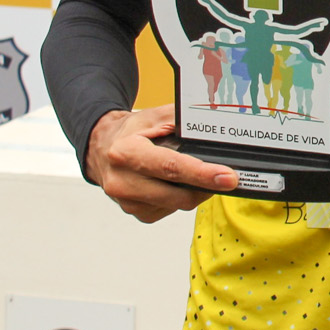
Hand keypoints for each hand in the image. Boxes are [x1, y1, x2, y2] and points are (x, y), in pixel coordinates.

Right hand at [86, 106, 236, 223]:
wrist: (101, 147)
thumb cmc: (131, 131)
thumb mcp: (155, 116)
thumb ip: (183, 121)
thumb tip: (215, 129)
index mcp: (127, 153)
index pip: (170, 167)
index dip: (202, 174)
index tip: (228, 178)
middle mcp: (123, 181)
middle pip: (177, 195)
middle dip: (207, 187)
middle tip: (227, 177)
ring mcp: (127, 201)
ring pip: (177, 205)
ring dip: (195, 192)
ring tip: (199, 174)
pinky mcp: (135, 212)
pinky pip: (170, 211)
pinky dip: (181, 198)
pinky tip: (178, 183)